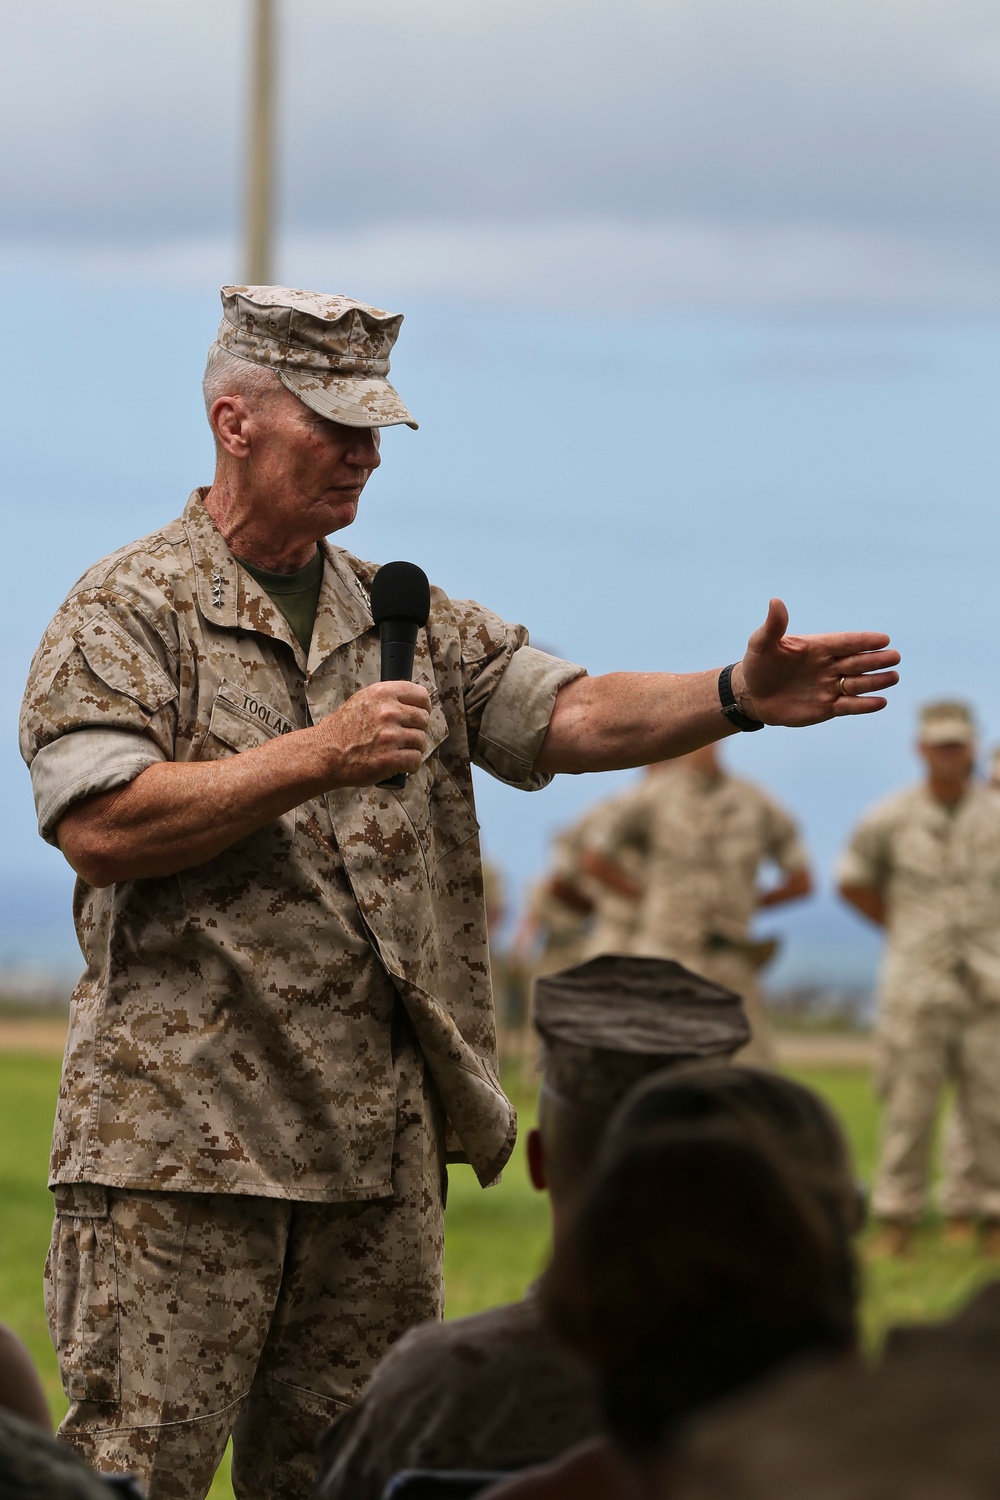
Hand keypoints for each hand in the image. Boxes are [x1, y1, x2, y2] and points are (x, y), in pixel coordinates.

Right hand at [315, 681, 431, 786]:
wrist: (325, 754)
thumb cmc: (343, 730)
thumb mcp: (363, 700)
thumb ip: (388, 698)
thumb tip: (415, 702)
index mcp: (382, 693)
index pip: (421, 695)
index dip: (424, 707)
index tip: (421, 713)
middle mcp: (388, 712)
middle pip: (423, 719)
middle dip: (417, 729)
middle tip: (405, 736)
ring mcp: (390, 736)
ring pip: (421, 740)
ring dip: (414, 748)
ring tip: (399, 750)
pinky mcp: (390, 759)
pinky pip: (416, 760)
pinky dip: (411, 765)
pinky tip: (401, 764)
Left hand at [734, 599, 898, 726]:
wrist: (752, 694)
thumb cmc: (758, 664)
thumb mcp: (761, 644)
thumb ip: (773, 626)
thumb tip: (775, 601)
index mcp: (818, 647)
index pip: (845, 642)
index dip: (864, 641)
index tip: (883, 639)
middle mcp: (828, 665)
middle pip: (857, 662)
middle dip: (876, 660)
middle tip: (894, 657)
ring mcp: (829, 686)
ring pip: (857, 683)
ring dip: (875, 681)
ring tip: (892, 677)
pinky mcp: (827, 707)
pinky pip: (849, 705)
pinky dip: (864, 704)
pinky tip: (880, 702)